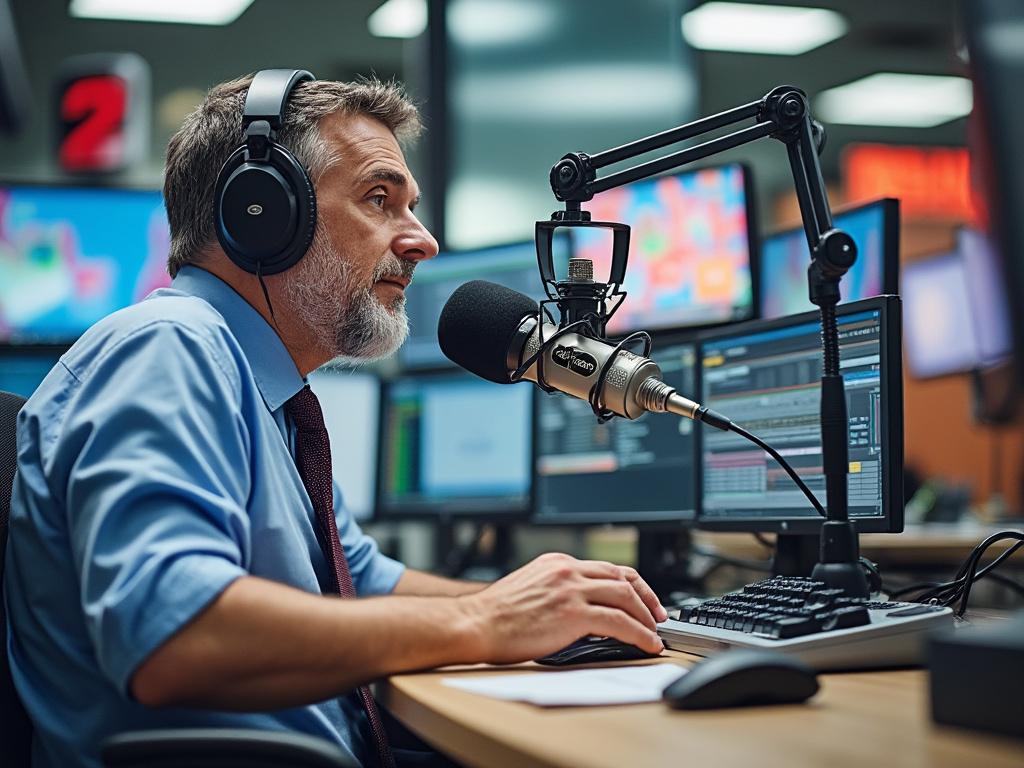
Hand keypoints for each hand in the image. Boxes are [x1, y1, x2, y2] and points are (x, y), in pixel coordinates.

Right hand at [461, 553, 667, 664]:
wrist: (475, 624)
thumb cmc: (495, 616)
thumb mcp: (530, 588)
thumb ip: (557, 591)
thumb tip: (583, 610)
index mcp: (557, 563)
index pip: (605, 568)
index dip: (631, 584)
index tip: (643, 599)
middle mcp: (567, 570)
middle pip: (621, 578)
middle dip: (646, 598)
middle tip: (658, 617)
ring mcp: (571, 589)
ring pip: (625, 597)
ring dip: (646, 618)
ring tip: (655, 635)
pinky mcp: (574, 613)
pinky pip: (620, 622)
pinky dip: (640, 633)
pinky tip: (647, 645)